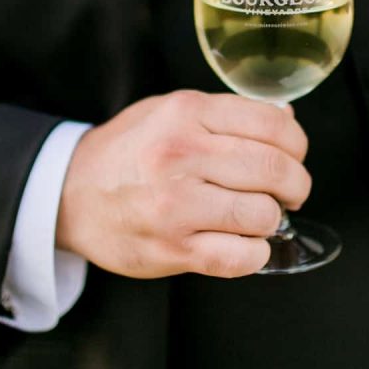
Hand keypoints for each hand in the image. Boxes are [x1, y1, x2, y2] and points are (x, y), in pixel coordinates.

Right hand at [55, 91, 309, 278]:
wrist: (70, 192)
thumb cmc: (129, 149)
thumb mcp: (171, 110)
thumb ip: (228, 113)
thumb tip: (288, 119)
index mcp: (187, 112)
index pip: (273, 124)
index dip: (298, 143)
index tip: (295, 155)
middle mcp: (181, 154)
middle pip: (274, 169)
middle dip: (296, 184)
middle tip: (291, 191)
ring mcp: (175, 204)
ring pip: (262, 215)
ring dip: (272, 219)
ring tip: (260, 215)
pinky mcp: (171, 248)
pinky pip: (239, 258)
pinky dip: (256, 253)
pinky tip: (246, 243)